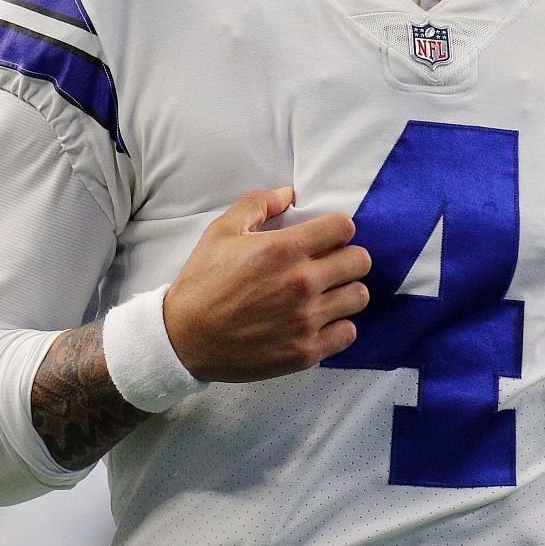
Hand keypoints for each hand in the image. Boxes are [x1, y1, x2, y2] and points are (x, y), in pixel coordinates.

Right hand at [163, 188, 370, 382]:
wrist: (184, 338)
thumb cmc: (202, 283)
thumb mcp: (221, 231)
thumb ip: (257, 204)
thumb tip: (288, 194)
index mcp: (284, 249)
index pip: (344, 227)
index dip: (337, 229)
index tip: (326, 238)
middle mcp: (301, 283)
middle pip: (360, 261)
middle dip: (347, 258)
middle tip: (330, 265)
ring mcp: (306, 319)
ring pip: (359, 297)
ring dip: (346, 291)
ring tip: (328, 293)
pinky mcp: (305, 351)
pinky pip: (348, 332)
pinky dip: (339, 326)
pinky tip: (321, 321)